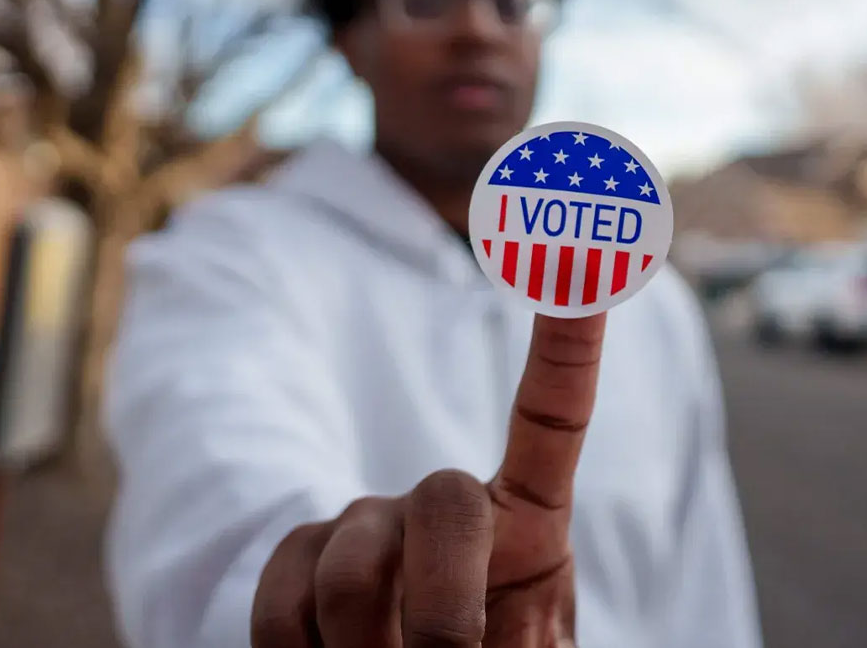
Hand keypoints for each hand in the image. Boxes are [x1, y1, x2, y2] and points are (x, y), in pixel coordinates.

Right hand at [252, 312, 606, 646]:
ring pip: (351, 574)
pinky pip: (282, 607)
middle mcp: (444, 503)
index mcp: (527, 520)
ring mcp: (364, 523)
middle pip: (443, 504)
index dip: (569, 337)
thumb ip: (517, 636)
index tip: (585, 257)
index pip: (553, 411)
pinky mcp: (298, 556)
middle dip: (444, 612)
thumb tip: (454, 636)